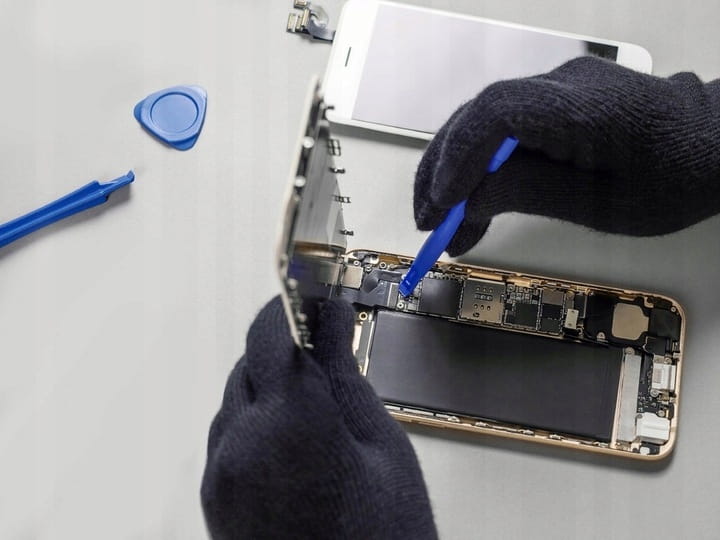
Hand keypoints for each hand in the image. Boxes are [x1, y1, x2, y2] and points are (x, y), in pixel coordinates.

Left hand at [201, 297, 436, 539]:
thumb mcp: (381, 446)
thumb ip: (345, 374)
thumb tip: (333, 322)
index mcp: (290, 422)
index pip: (274, 330)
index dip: (295, 307)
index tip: (315, 300)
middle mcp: (240, 445)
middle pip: (252, 361)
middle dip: (286, 350)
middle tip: (327, 356)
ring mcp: (221, 475)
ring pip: (237, 397)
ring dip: (271, 388)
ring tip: (318, 413)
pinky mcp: (214, 497)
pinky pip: (228, 435)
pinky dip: (256, 423)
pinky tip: (295, 444)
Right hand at [415, 56, 719, 254]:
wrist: (711, 147)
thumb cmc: (671, 178)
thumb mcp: (600, 203)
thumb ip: (527, 194)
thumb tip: (466, 201)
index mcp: (581, 107)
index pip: (495, 114)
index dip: (458, 157)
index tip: (441, 204)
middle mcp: (559, 87)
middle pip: (476, 118)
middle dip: (441, 171)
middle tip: (426, 221)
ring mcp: (552, 93)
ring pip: (480, 126)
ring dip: (453, 174)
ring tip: (442, 224)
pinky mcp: (550, 108)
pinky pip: (500, 133)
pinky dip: (478, 169)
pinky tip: (471, 208)